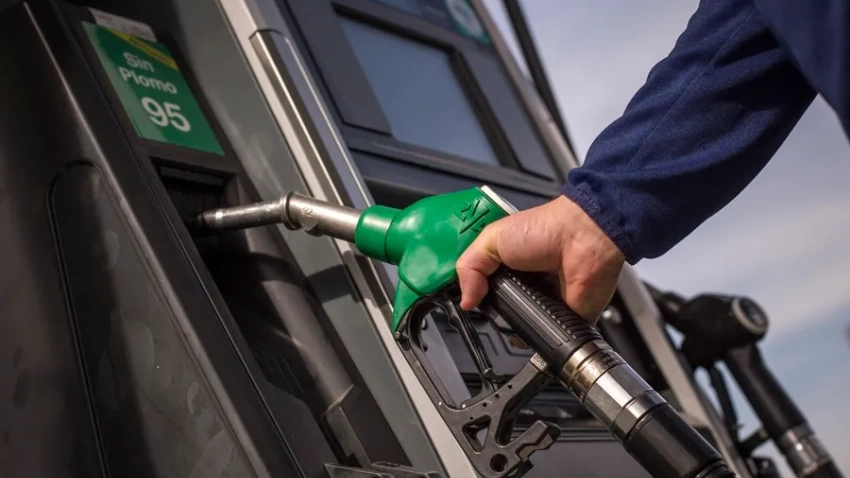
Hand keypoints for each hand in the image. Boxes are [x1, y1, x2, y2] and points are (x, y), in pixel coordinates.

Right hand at [456, 194, 624, 324]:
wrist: (581, 240)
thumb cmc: (545, 229)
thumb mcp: (491, 239)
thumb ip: (469, 267)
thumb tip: (465, 301)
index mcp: (507, 267)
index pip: (483, 289)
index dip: (474, 297)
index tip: (464, 304)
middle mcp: (526, 287)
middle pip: (500, 312)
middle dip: (493, 316)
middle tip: (487, 312)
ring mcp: (546, 304)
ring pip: (521, 329)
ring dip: (514, 330)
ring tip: (510, 322)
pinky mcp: (566, 320)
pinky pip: (549, 339)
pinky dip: (541, 340)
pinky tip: (530, 334)